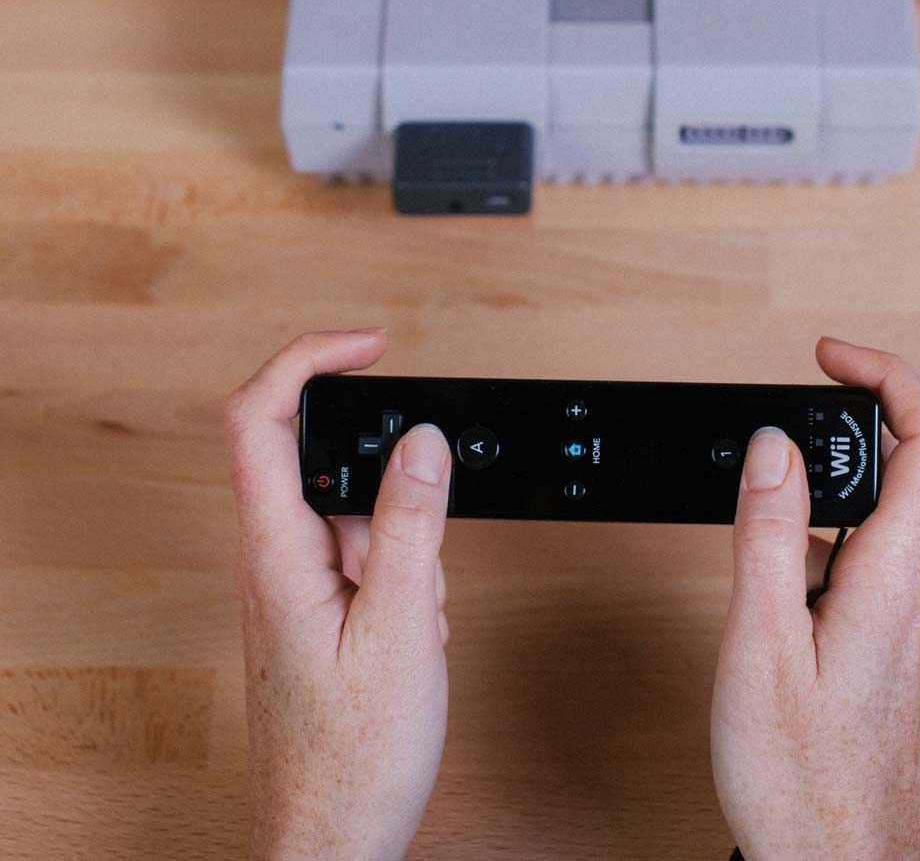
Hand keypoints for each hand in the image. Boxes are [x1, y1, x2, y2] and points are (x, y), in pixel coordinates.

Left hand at [225, 330, 451, 860]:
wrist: (332, 835)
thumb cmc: (353, 754)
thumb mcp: (401, 628)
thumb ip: (411, 525)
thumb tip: (422, 440)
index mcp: (275, 552)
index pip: (259, 417)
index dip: (308, 360)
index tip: (371, 345)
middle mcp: (273, 559)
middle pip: (324, 463)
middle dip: (393, 491)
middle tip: (423, 559)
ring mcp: (293, 585)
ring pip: (358, 517)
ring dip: (406, 552)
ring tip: (416, 623)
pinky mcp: (315, 608)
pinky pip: (365, 559)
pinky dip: (403, 582)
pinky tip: (410, 637)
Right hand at [711, 337, 919, 859]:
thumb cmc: (797, 777)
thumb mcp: (761, 644)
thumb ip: (767, 535)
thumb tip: (775, 447)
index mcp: (896, 580)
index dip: (888, 378)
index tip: (830, 357)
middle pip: (904, 473)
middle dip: (834, 444)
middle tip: (767, 452)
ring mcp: (918, 625)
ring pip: (878, 527)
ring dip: (817, 512)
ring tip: (758, 563)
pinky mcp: (903, 649)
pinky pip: (872, 570)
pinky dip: (823, 554)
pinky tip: (779, 606)